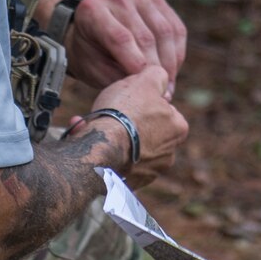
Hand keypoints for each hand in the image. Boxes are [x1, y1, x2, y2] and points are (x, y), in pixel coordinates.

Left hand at [67, 0, 186, 88]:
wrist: (89, 31)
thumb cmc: (90, 55)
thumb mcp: (92, 68)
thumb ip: (115, 76)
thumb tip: (145, 87)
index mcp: (92, 11)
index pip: (120, 37)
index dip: (135, 63)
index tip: (145, 86)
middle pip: (145, 36)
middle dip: (156, 68)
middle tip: (161, 96)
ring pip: (165, 32)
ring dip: (170, 64)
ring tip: (168, 87)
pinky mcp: (157, 0)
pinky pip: (176, 29)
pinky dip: (177, 53)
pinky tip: (173, 71)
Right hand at [86, 67, 186, 181]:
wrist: (102, 147)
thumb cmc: (125, 112)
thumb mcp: (145, 80)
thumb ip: (158, 75)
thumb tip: (159, 77)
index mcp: (178, 129)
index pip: (163, 110)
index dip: (142, 101)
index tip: (126, 98)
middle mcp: (168, 155)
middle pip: (143, 130)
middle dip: (122, 120)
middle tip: (104, 111)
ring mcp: (147, 172)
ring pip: (125, 147)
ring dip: (108, 135)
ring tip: (87, 124)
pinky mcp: (126, 184)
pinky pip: (111, 163)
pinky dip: (99, 151)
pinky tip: (82, 137)